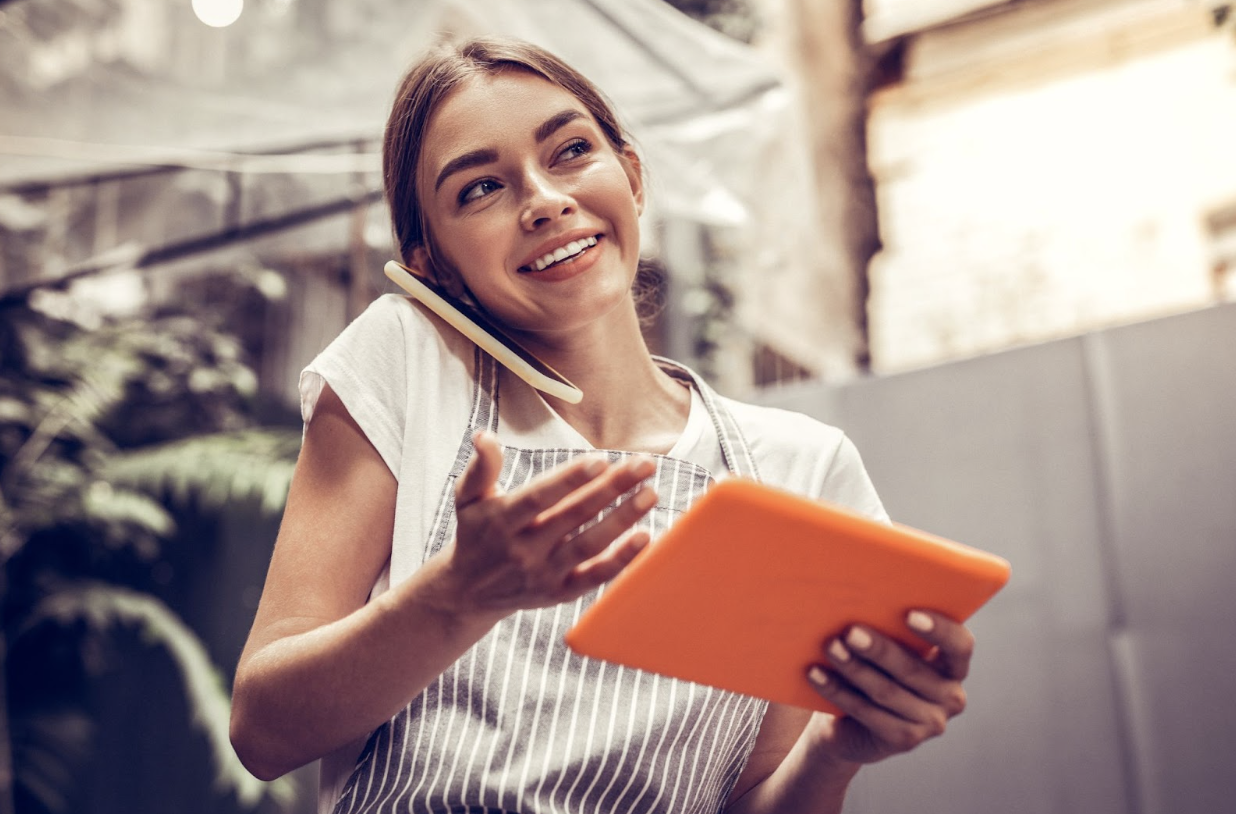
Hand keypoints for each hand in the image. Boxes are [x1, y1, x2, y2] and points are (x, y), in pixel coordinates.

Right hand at [440, 430, 657, 613]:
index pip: (540, 497)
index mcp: (502, 520)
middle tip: (644, 465)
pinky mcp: (559, 594)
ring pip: (590, 545)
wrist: (467, 593)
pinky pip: (595, 577)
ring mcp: (543, 574)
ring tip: (651, 494)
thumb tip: (484, 435)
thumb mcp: (467, 498)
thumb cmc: (476, 533)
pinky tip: (645, 537)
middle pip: (574, 516)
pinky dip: (621, 560)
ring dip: (624, 519)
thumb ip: (481, 467)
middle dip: (612, 488)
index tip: (601, 460)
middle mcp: (523, 549)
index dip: (570, 479)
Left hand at [803, 610, 973, 765]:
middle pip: (913, 670)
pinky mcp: (904, 740)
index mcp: (954, 665)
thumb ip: (887, 628)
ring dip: (854, 668)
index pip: (960, 645)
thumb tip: (856, 598)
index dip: (939, 630)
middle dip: (880, 649)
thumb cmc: (872, 669)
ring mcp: (930, 723)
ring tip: (830, 647)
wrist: (850, 723)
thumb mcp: (886, 649)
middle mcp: (951, 696)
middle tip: (851, 631)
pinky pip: (867, 713)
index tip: (909, 614)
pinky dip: (838, 691)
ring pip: (887, 692)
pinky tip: (816, 674)